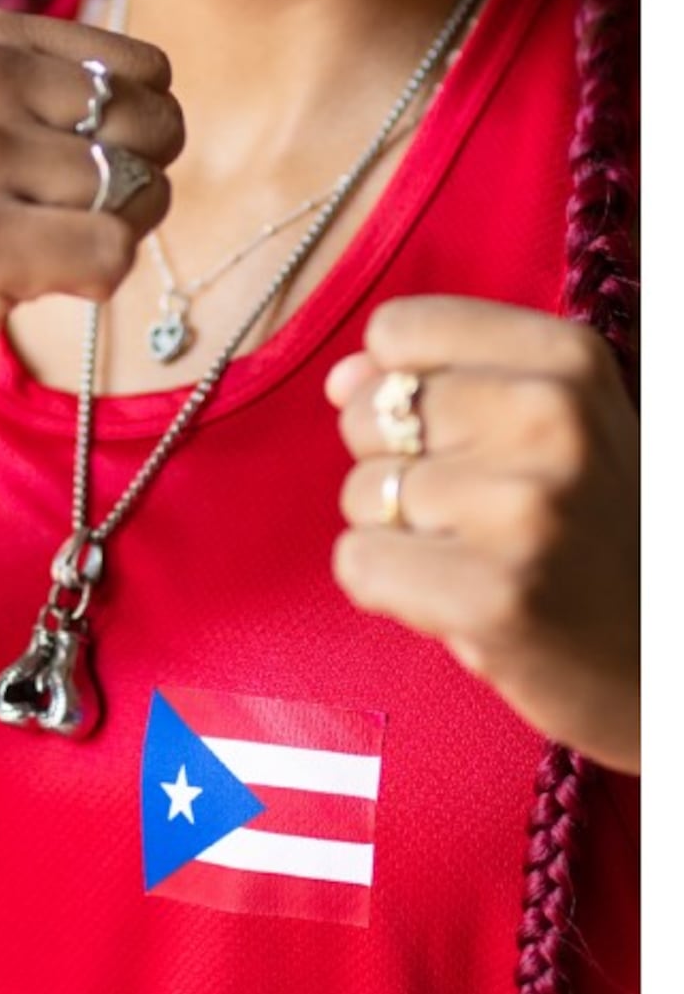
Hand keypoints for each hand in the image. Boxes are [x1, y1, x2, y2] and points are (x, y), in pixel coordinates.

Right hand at [0, 11, 180, 448]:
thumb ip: (62, 84)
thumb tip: (169, 93)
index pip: (150, 70)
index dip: (131, 134)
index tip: (50, 168)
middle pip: (157, 124)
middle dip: (131, 185)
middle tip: (44, 219)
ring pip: (142, 191)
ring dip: (105, 239)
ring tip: (24, 250)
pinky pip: (114, 254)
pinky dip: (89, 284)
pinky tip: (20, 284)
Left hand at [328, 297, 637, 771]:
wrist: (672, 662)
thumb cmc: (601, 533)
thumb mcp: (553, 426)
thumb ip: (443, 379)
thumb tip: (342, 380)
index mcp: (570, 360)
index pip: (396, 331)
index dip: (403, 387)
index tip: (464, 432)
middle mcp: (552, 419)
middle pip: (365, 414)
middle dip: (399, 467)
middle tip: (484, 513)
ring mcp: (524, 508)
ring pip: (363, 492)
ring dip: (401, 534)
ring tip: (485, 558)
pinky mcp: (493, 595)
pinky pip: (358, 562)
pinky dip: (390, 589)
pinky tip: (465, 601)